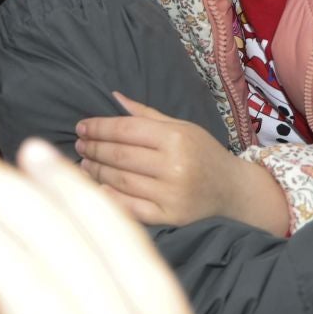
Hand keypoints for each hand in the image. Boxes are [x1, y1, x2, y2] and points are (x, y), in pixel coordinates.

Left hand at [75, 94, 289, 232]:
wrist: (233, 191)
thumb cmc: (203, 153)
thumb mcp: (180, 126)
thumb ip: (145, 114)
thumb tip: (113, 96)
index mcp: (176, 138)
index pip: (125, 130)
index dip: (98, 128)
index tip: (80, 127)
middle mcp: (175, 166)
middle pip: (119, 155)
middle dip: (93, 148)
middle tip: (78, 145)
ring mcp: (172, 194)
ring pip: (120, 180)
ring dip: (95, 171)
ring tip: (83, 163)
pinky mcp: (171, 217)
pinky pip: (131, 207)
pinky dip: (110, 197)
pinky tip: (97, 187)